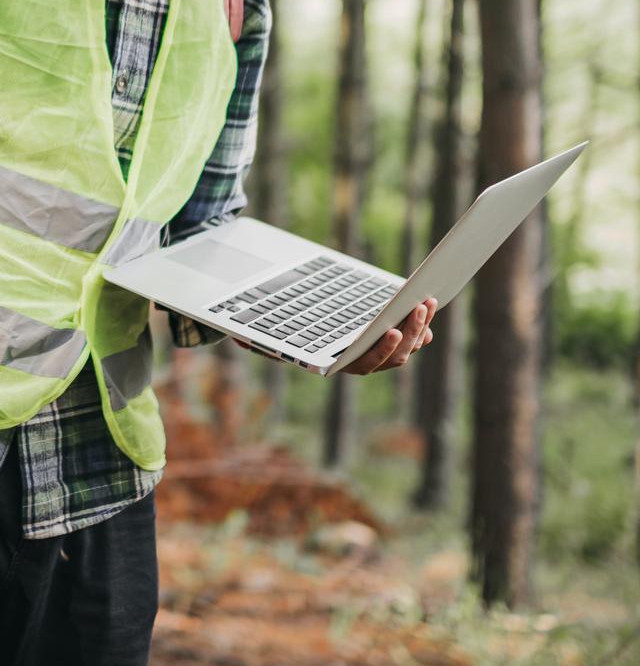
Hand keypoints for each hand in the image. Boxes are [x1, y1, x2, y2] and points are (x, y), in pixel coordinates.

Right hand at [232, 296, 437, 374]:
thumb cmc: (279, 332)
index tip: (393, 331)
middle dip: (410, 332)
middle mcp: (359, 365)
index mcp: (335, 364)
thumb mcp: (266, 334)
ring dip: (420, 326)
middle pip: (394, 356)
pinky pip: (411, 337)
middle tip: (417, 307)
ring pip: (407, 348)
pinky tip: (427, 306)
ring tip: (427, 300)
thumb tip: (239, 340)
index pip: (364, 363)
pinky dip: (421, 324)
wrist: (291, 330)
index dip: (382, 350)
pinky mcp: (386, 339)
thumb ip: (256, 339)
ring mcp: (376, 353)